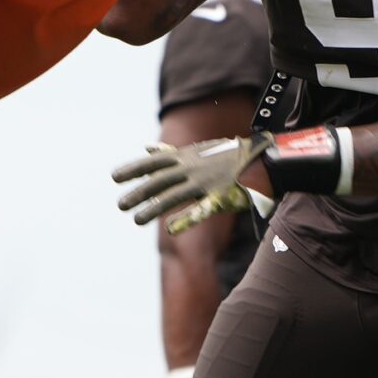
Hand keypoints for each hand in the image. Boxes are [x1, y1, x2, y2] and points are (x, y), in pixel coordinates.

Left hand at [114, 135, 267, 232]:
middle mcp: (193, 168)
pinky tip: (170, 229)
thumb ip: (170, 153)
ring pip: (174, 196)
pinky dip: (186, 219)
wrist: (262, 160)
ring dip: (154, 208)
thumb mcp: (196, 151)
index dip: (134, 170)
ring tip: (136, 219)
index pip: (155, 163)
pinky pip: (200, 210)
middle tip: (120, 205)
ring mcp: (206, 182)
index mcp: (187, 157)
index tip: (115, 178)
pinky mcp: (220, 197)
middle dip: (139, 192)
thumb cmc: (227, 156)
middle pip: (160, 181)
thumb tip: (147, 148)